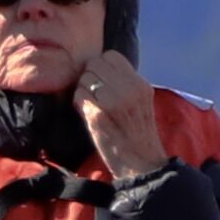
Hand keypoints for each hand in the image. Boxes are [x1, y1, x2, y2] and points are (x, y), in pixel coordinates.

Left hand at [72, 53, 219, 180]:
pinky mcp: (98, 115)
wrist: (141, 163)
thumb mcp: (140, 101)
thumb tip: (98, 67)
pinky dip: (79, 103)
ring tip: (91, 104)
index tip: (102, 80)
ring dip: (83, 90)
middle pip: (95, 64)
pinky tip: (87, 114)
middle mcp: (128, 89)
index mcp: (139, 84)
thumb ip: (124, 83)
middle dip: (89, 76)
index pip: (111, 56)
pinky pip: (78, 94)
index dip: (102, 66)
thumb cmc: (137, 133)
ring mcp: (113, 101)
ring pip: (84, 78)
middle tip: (93, 93)